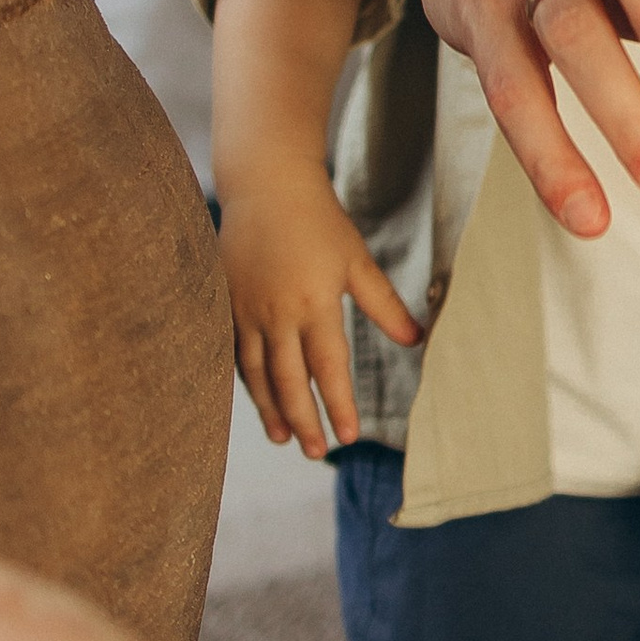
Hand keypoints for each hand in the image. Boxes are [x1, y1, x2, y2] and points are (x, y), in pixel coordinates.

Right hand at [218, 162, 421, 455]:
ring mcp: (245, 311)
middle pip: (289, 381)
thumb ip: (384, 305)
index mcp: (314, 304)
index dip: (338, 405)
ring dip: (270, 410)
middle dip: (303, 420)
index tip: (349, 436)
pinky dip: (247, 384)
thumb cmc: (319, 222)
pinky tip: (257, 401)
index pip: (328, 368)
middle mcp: (276, 314)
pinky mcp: (224, 305)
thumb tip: (416, 340)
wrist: (265, 188)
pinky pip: (235, 355)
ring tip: (283, 440)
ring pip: (257, 374)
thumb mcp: (356, 261)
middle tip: (314, 452)